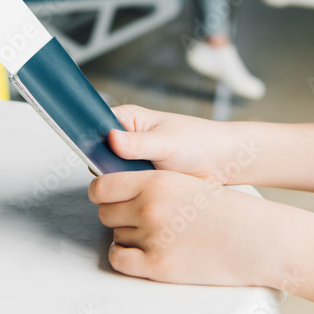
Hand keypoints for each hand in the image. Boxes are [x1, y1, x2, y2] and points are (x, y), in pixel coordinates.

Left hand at [89, 169, 285, 286]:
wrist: (257, 239)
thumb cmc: (226, 211)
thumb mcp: (184, 183)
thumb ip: (149, 185)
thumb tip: (112, 191)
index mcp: (156, 182)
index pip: (102, 187)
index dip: (102, 194)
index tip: (108, 198)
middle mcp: (149, 208)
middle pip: (105, 213)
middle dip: (119, 216)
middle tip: (141, 219)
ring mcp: (152, 238)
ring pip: (116, 235)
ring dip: (129, 237)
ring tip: (160, 235)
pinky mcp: (158, 266)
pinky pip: (119, 259)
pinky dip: (126, 257)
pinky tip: (145, 253)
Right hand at [109, 105, 255, 184]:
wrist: (221, 164)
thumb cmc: (199, 142)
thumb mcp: (167, 141)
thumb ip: (138, 143)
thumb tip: (112, 139)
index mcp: (128, 119)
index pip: (96, 126)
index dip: (92, 140)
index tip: (98, 155)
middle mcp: (125, 139)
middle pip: (99, 154)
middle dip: (108, 166)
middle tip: (126, 172)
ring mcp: (131, 161)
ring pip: (110, 175)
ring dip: (120, 181)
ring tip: (140, 182)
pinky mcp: (139, 180)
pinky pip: (124, 189)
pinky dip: (130, 192)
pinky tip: (141, 193)